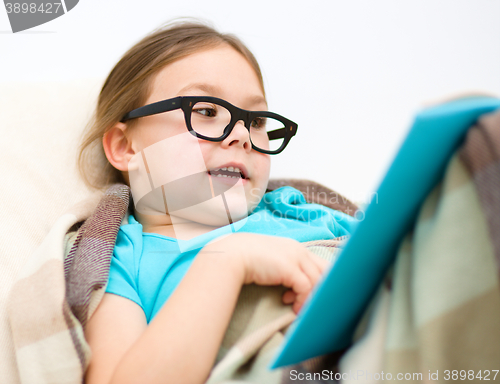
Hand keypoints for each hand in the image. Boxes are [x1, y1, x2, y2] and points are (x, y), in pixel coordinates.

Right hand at [204, 233, 329, 313]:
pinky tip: (293, 307)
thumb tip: (290, 288)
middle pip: (326, 271)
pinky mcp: (290, 268)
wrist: (231, 255)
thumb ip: (283, 269)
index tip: (309, 296)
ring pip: (318, 280)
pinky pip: (306, 288)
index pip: (320, 264)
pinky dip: (303, 300)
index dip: (320, 282)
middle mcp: (299, 250)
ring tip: (299, 309)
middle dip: (322, 290)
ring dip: (311, 298)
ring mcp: (295, 257)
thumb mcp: (270, 261)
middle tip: (312, 305)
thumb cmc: (245, 259)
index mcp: (295, 248)